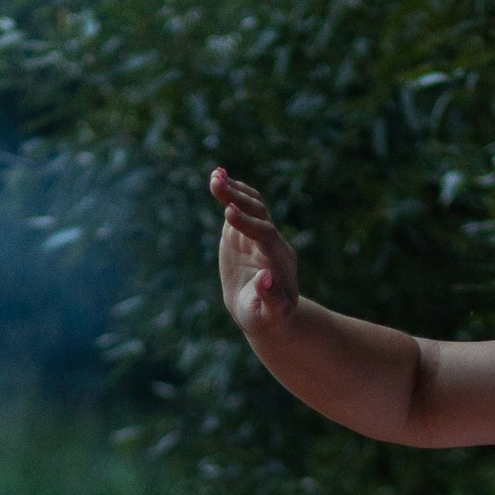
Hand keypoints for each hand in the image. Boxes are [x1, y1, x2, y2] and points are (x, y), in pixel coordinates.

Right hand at [211, 166, 299, 338]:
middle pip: (260, 214)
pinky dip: (231, 192)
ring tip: (214, 176)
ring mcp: (260, 234)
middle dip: (239, 200)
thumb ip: (270, 298)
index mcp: (280, 262)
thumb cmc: (267, 319)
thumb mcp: (268, 315)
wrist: (266, 312)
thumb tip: (266, 278)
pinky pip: (242, 207)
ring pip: (252, 206)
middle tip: (217, 183)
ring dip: (233, 191)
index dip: (248, 224)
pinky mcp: (246, 232)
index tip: (228, 213)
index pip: (266, 236)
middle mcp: (273, 243)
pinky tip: (217, 176)